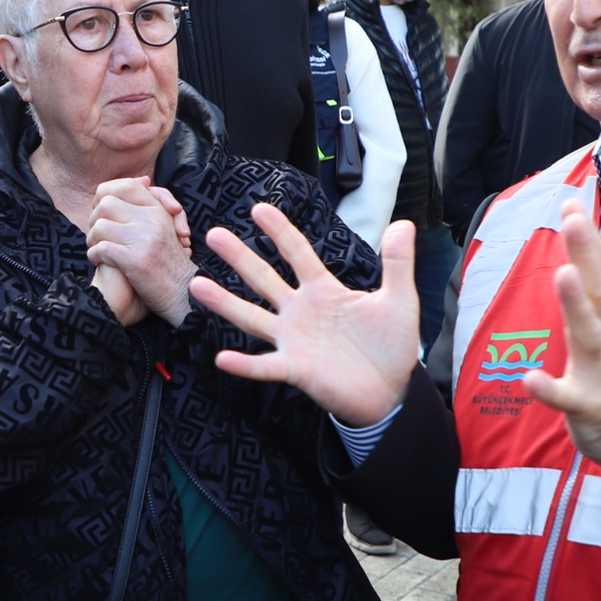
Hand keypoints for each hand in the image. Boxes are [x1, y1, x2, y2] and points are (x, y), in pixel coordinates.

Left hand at [86, 178, 197, 325]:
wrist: (183, 294)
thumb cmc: (169, 263)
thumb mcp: (165, 227)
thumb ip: (149, 206)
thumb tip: (140, 180)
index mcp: (158, 210)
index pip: (126, 186)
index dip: (107, 195)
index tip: (103, 212)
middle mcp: (152, 220)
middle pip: (107, 203)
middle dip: (94, 219)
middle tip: (98, 234)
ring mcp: (144, 239)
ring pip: (100, 226)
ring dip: (92, 240)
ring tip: (98, 250)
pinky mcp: (135, 260)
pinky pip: (101, 248)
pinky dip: (94, 256)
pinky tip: (100, 262)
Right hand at [189, 207, 419, 425]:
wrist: (390, 392)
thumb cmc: (391, 346)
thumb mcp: (399, 300)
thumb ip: (398, 263)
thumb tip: (403, 224)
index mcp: (323, 290)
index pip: (297, 253)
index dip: (280, 231)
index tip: (259, 209)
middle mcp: (300, 311)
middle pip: (264, 279)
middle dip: (240, 257)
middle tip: (214, 235)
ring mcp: (293, 340)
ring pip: (252, 317)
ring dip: (225, 303)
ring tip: (197, 285)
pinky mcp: (294, 369)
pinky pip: (264, 365)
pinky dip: (244, 364)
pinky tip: (222, 357)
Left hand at [521, 200, 600, 468]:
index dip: (589, 240)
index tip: (573, 203)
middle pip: (598, 293)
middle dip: (586, 256)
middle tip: (573, 219)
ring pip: (588, 336)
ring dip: (575, 306)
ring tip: (562, 275)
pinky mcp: (590, 407)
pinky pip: (569, 399)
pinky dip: (551, 390)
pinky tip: (530, 378)